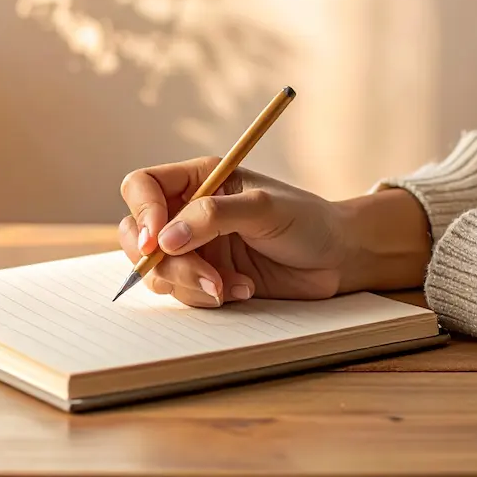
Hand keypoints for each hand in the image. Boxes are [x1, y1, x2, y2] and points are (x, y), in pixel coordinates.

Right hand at [117, 158, 430, 307]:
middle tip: (205, 276)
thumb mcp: (264, 208)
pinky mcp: (204, 278)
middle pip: (139, 235)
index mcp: (197, 179)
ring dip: (190, 283)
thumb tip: (165, 239)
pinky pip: (181, 293)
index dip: (143, 212)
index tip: (158, 241)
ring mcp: (193, 248)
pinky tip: (241, 290)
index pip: (142, 187)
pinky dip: (205, 297)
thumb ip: (213, 216)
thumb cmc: (306, 221)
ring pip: (156, 270)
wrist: (337, 258)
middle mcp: (187, 212)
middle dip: (165, 261)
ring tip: (232, 285)